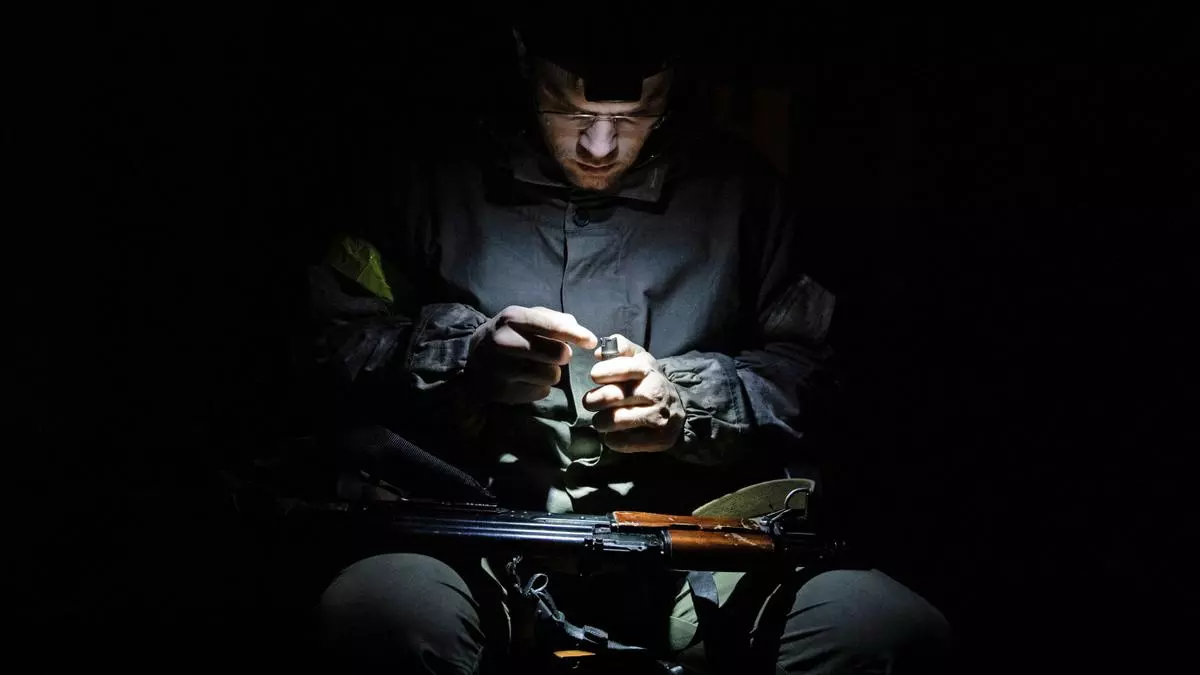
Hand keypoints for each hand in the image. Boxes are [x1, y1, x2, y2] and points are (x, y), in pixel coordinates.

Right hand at [467, 306, 597, 404]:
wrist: (473, 360)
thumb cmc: (507, 335)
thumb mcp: (523, 318)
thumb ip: (550, 318)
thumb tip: (574, 325)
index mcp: (511, 318)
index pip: (550, 325)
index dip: (575, 333)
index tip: (591, 341)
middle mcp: (504, 342)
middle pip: (556, 354)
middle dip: (562, 355)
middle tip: (556, 355)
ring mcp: (502, 369)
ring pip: (551, 375)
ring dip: (552, 373)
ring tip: (538, 367)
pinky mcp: (503, 392)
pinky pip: (541, 392)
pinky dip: (540, 387)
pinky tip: (527, 380)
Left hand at [583, 335, 684, 452]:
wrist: (676, 410)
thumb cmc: (648, 382)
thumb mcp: (640, 359)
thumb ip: (620, 348)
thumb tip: (599, 353)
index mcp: (648, 370)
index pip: (622, 369)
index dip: (602, 372)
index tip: (595, 376)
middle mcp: (654, 392)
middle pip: (613, 396)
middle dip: (593, 400)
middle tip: (590, 402)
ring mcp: (657, 417)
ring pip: (615, 420)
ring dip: (600, 421)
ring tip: (600, 420)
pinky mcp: (657, 439)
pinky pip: (622, 441)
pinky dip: (611, 439)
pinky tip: (613, 433)